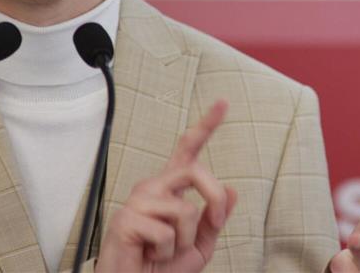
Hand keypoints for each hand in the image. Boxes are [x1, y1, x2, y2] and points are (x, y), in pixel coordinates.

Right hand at [95, 100, 238, 272]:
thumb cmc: (159, 267)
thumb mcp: (198, 246)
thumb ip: (214, 219)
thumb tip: (232, 191)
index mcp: (170, 189)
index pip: (188, 150)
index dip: (206, 126)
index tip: (222, 104)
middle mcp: (153, 187)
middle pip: (195, 170)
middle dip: (213, 198)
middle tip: (214, 224)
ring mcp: (138, 201)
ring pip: (185, 210)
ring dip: (185, 240)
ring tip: (165, 249)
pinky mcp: (127, 219)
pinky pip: (167, 233)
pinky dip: (167, 251)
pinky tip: (149, 252)